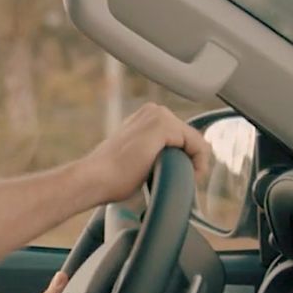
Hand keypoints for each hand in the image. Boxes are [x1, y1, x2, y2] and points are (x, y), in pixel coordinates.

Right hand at [74, 104, 209, 203]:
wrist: (94, 179)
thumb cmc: (111, 177)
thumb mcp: (138, 158)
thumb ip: (155, 153)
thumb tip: (175, 164)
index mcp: (146, 117)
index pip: (182, 136)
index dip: (188, 159)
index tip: (183, 178)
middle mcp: (153, 110)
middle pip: (190, 137)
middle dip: (191, 160)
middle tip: (185, 181)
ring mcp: (157, 115)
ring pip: (195, 141)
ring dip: (194, 163)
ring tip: (184, 181)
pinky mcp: (162, 125)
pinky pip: (197, 144)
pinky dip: (198, 164)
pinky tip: (188, 177)